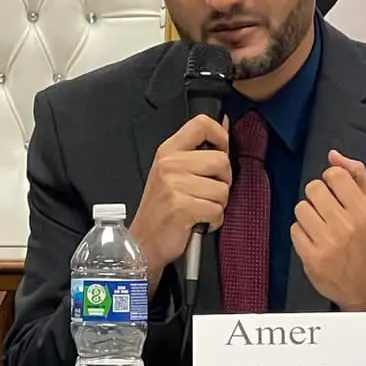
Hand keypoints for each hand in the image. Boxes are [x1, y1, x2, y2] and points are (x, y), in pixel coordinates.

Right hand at [130, 114, 230, 294]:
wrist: (143, 242)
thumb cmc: (161, 209)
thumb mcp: (171, 172)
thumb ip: (196, 151)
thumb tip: (223, 123)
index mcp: (168, 151)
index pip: (201, 124)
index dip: (220, 135)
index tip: (221, 149)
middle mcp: (170, 164)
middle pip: (221, 161)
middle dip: (222, 182)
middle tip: (206, 193)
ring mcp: (174, 186)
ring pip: (223, 190)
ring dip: (217, 205)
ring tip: (198, 209)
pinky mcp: (182, 207)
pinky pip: (217, 211)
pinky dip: (213, 221)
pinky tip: (197, 222)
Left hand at [291, 149, 365, 309]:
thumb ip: (357, 175)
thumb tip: (333, 155)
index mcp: (364, 209)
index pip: (334, 175)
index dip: (330, 180)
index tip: (335, 192)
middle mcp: (346, 224)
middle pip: (313, 188)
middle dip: (317, 197)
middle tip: (327, 211)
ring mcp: (327, 242)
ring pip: (300, 208)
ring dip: (307, 215)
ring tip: (321, 226)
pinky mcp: (312, 257)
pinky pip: (294, 230)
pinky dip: (302, 233)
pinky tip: (315, 241)